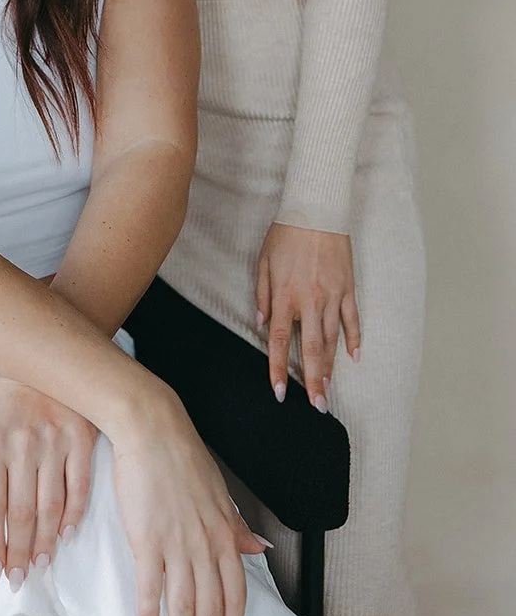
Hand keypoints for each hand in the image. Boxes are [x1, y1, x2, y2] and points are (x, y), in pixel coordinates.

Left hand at [0, 377, 95, 589]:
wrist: (38, 366)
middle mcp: (23, 443)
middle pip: (22, 512)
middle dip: (19, 552)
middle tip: (18, 579)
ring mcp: (55, 440)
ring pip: (52, 506)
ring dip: (46, 542)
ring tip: (40, 565)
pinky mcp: (81, 438)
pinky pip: (80, 487)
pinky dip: (74, 516)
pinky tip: (65, 536)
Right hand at [113, 383, 265, 615]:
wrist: (151, 427)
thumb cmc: (181, 454)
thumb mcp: (218, 491)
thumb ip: (235, 525)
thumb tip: (259, 549)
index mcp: (223, 531)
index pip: (236, 591)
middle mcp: (204, 541)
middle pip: (212, 605)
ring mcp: (176, 540)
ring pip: (184, 601)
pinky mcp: (147, 535)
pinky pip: (151, 582)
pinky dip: (150, 609)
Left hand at [255, 222, 360, 410]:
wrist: (316, 210)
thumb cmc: (286, 234)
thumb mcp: (264, 261)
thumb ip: (263, 295)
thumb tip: (262, 324)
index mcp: (286, 295)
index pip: (281, 340)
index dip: (279, 368)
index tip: (280, 392)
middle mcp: (310, 300)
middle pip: (313, 349)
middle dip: (314, 380)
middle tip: (317, 405)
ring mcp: (333, 296)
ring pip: (333, 339)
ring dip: (331, 366)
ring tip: (328, 388)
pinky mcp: (348, 288)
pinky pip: (353, 320)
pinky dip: (354, 340)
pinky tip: (354, 357)